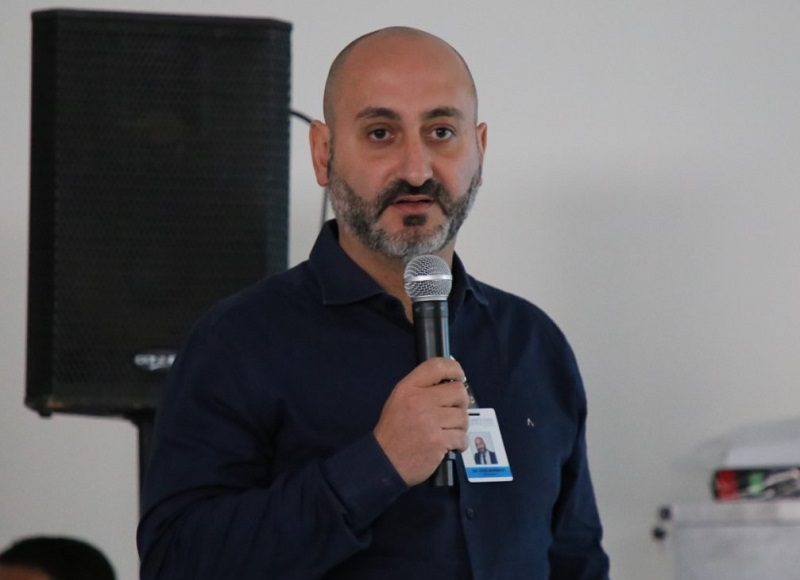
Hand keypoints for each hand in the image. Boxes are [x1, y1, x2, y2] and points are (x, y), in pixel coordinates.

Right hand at [373, 358, 469, 485]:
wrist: (384, 461)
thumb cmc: (393, 431)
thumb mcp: (398, 401)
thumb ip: (420, 389)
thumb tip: (449, 383)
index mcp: (408, 388)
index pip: (436, 366)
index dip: (454, 368)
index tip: (459, 376)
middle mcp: (420, 401)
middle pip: (458, 391)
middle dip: (461, 402)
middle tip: (453, 412)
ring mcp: (430, 422)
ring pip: (463, 416)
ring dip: (460, 426)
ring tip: (448, 432)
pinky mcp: (438, 441)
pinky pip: (462, 437)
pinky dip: (460, 442)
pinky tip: (450, 445)